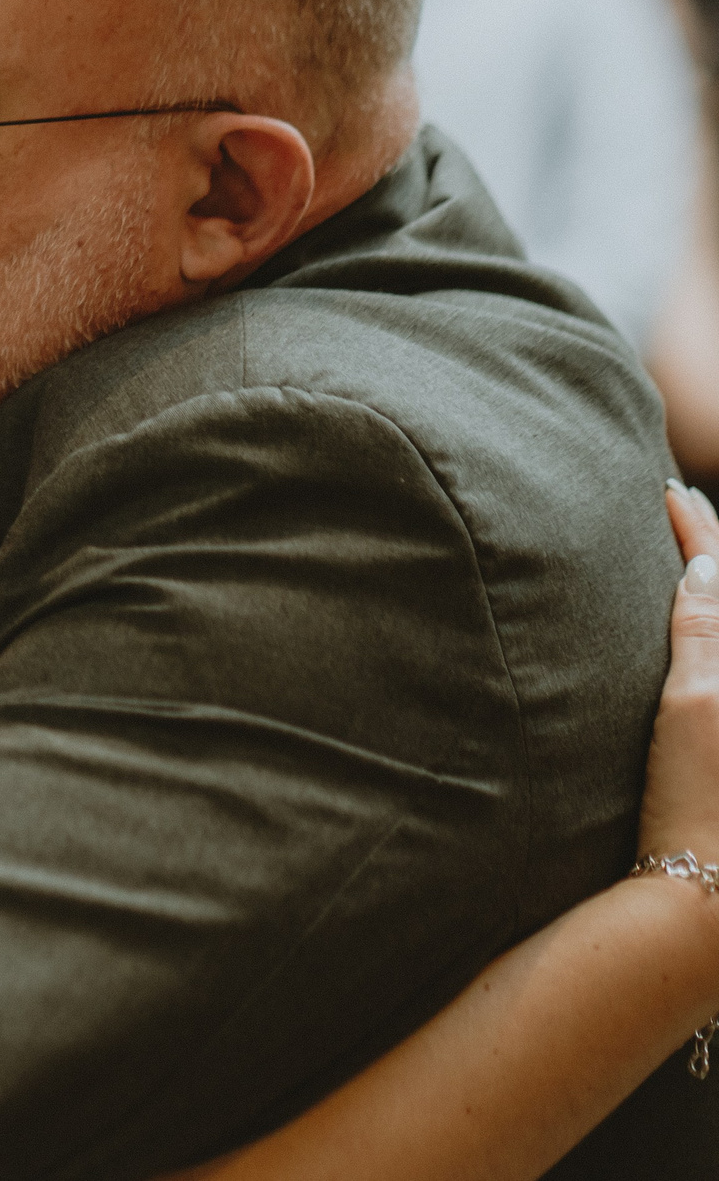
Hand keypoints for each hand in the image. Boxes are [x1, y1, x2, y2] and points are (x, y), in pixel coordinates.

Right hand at [641, 480, 718, 863]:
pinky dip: (703, 629)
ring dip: (707, 594)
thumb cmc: (699, 803)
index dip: (698, 530)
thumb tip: (706, 562)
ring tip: (687, 557)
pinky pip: (716, 660)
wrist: (704, 889)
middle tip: (681, 507)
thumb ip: (703, 630)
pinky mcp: (716, 738)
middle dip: (710, 550)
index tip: (665, 491)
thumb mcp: (696, 705)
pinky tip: (688, 623)